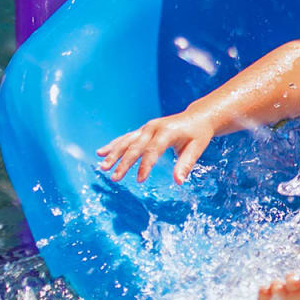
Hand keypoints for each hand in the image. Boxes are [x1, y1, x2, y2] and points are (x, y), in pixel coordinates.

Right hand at [96, 109, 215, 184]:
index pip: (153, 150)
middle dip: (124, 162)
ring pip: (127, 141)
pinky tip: (101, 152)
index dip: (146, 165)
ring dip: (114, 154)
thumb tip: (179, 182)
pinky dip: (114, 145)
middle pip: (136, 146)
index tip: (140, 180)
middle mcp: (154, 127)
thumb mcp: (196, 148)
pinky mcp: (143, 130)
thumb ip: (186, 164)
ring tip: (103, 166)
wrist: (197, 117)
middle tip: (114, 177)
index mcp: (167, 131)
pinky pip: (126, 138)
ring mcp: (146, 128)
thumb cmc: (198, 134)